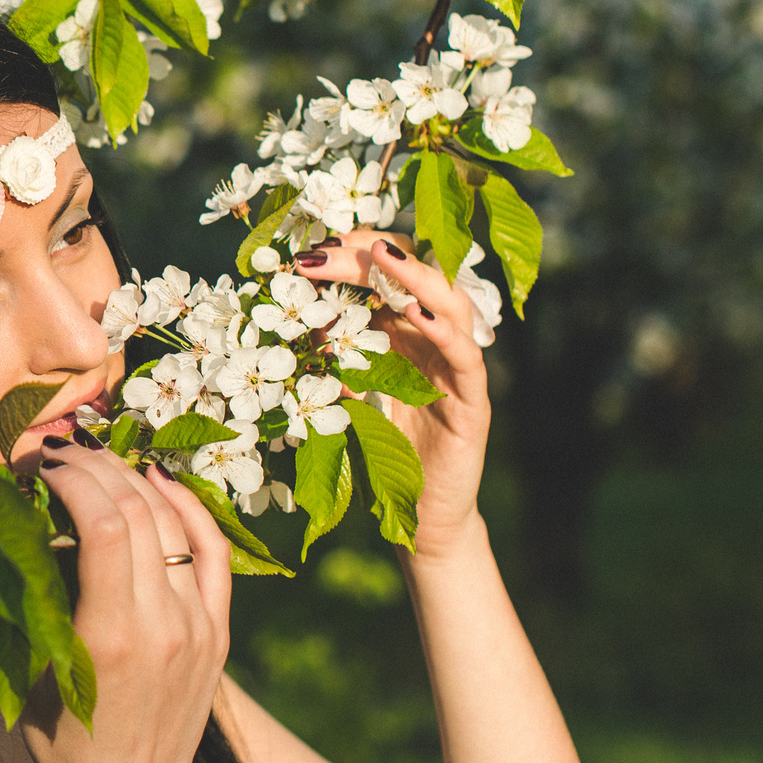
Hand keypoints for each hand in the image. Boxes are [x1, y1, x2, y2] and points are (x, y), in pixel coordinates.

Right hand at [20, 437, 234, 762]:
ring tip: (99, 460)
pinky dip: (188, 508)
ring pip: (175, 524)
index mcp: (109, 636)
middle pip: (139, 511)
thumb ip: (12, 602)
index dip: (74, 478)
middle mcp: (163, 625)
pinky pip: (212, 552)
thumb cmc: (58, 746)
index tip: (42, 466)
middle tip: (62, 454)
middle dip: (97, 468)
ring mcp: (198, 628)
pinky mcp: (218, 634)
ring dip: (135, 479)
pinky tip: (159, 483)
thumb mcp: (25, 674)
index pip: (105, 523)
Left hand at [297, 230, 492, 562]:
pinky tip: (418, 313)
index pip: (386, 274)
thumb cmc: (377, 450)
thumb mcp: (340, 394)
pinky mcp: (474, 401)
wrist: (415, 514)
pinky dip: (444, 330)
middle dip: (373, 255)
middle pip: (417, 277)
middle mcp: (435, 340)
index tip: (308, 250)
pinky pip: (466, 357)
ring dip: (416, 276)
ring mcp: (458, 367)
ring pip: (452, 304)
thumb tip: (288, 321)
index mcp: (403, 332)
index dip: (351, 255)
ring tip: (382, 254)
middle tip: (330, 247)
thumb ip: (324, 358)